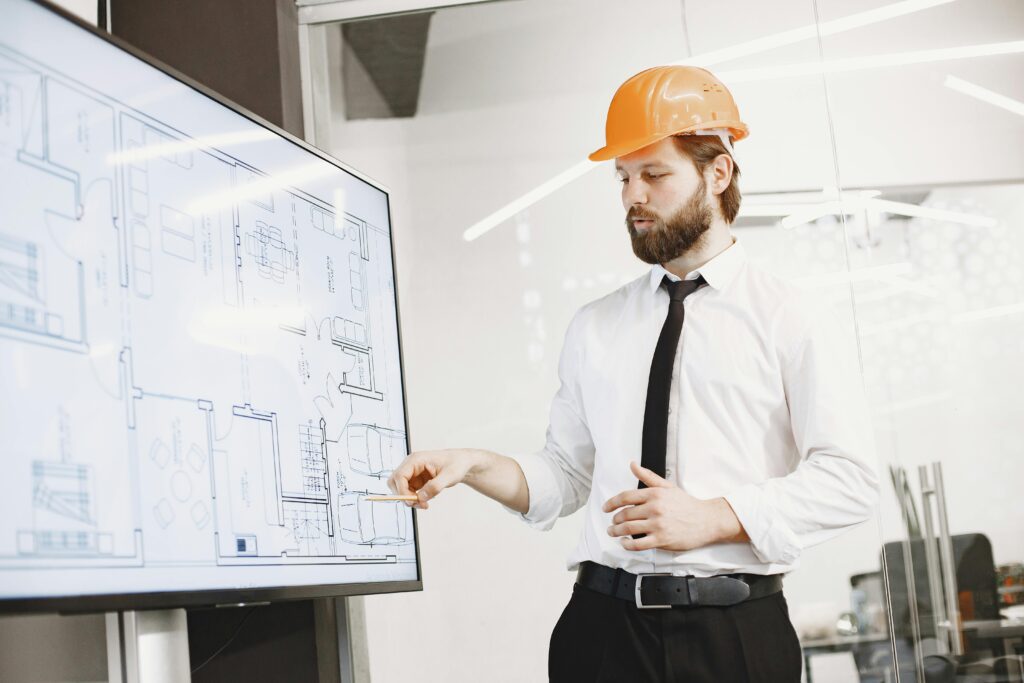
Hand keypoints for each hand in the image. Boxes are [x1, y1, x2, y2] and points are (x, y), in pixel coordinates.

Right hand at [387, 449, 477, 509]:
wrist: (462, 463)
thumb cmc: (457, 464)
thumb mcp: (450, 476)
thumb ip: (435, 487)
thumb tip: (420, 498)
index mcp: (416, 460)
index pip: (399, 476)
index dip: (402, 491)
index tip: (413, 502)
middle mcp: (411, 465)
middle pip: (394, 482)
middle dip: (404, 496)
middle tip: (419, 504)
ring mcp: (413, 473)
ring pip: (401, 489)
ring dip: (410, 499)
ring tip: (426, 504)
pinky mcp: (416, 480)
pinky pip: (409, 492)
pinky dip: (415, 499)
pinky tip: (427, 499)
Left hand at [602, 461, 745, 551]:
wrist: (707, 520)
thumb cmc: (687, 504)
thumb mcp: (668, 486)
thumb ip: (648, 476)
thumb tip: (632, 464)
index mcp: (654, 494)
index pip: (625, 497)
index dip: (611, 503)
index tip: (606, 508)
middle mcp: (654, 508)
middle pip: (625, 514)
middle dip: (614, 520)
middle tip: (612, 523)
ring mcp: (658, 525)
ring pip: (628, 529)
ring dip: (616, 532)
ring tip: (613, 532)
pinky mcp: (662, 540)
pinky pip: (638, 544)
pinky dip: (627, 545)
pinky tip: (624, 543)